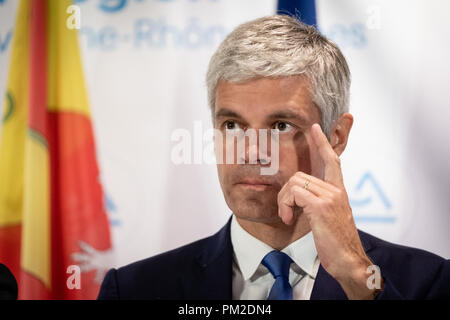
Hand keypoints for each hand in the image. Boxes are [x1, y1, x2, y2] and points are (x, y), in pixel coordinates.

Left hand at [277, 123, 381, 298]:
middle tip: (286, 211)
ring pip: (294, 183)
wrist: (348, 261)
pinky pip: (294, 194)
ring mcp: (330, 196)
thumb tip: (299, 195)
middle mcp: (336, 190)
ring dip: (284, 201)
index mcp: (339, 191)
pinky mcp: (321, 206)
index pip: (331, 160)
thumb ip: (318, 201)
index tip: (315, 128)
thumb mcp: (328, 217)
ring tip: (288, 216)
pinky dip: (285, 206)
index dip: (322, 143)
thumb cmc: (336, 242)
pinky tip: (289, 219)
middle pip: (299, 176)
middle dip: (285, 194)